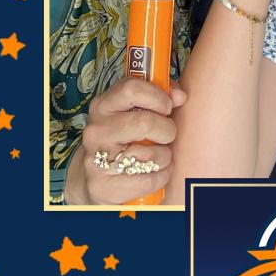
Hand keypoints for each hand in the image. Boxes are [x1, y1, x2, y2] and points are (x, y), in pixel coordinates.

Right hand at [65, 78, 186, 204]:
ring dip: (164, 156)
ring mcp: (96, 159)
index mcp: (103, 105)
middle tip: (167, 135)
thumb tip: (180, 96)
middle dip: (167, 130)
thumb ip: (160, 96)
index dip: (158, 96)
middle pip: (145, 122)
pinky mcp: (102, 186)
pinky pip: (148, 180)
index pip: (132, 89)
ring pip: (149, 154)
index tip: (168, 107)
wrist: (97, 177)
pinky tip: (157, 173)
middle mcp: (96, 130)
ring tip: (160, 156)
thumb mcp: (136, 111)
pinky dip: (161, 176)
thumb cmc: (126, 138)